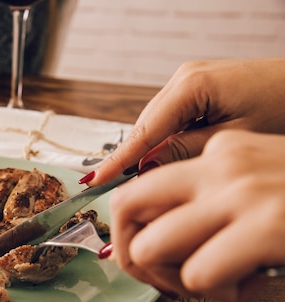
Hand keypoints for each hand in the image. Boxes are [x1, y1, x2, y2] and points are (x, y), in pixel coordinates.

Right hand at [86, 58, 284, 185]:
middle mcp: (184, 79)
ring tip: (140, 185)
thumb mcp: (235, 140)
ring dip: (152, 153)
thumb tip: (144, 169)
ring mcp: (191, 81)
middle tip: (120, 196)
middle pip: (146, 128)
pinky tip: (168, 162)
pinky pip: (173, 121)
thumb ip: (185, 152)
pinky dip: (168, 142)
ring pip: (158, 126)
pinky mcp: (200, 89)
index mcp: (191, 86)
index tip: (93, 182)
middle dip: (134, 160)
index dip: (117, 162)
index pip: (143, 132)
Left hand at [108, 130, 284, 301]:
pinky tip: (250, 283)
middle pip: (126, 206)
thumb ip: (214, 197)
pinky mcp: (265, 227)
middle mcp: (222, 165)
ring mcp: (241, 193)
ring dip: (170, 279)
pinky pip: (196, 276)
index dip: (137, 230)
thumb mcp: (264, 180)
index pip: (144, 188)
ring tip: (211, 283)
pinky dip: (218, 293)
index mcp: (222, 149)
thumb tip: (157, 235)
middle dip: (130, 252)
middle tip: (162, 277)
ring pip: (148, 247)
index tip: (151, 255)